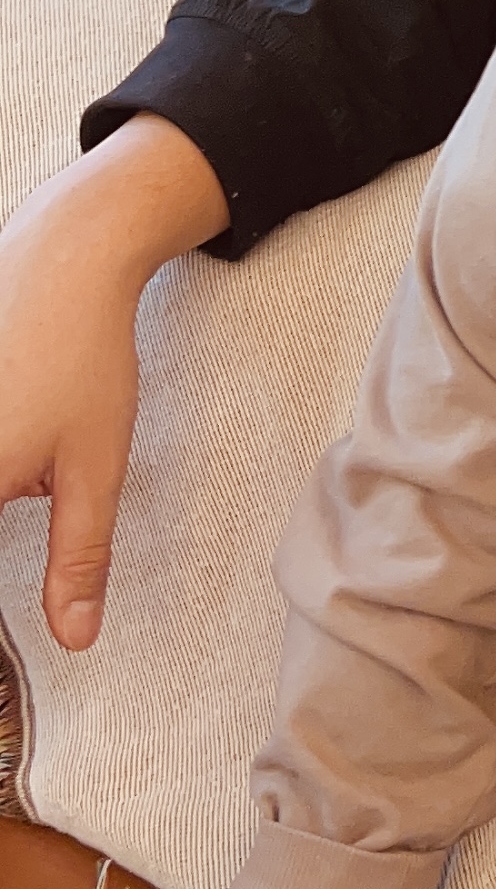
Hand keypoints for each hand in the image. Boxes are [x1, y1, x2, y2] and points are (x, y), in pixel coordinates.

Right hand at [0, 117, 227, 648]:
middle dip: (14, 491)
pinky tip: (20, 416)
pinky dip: (5, 451)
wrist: (66, 251)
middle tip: (38, 474)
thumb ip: (78, 558)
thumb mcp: (93, 465)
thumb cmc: (82, 350)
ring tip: (34, 435)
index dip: (11, 596)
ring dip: (8, 472)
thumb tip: (74, 637)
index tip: (18, 614)